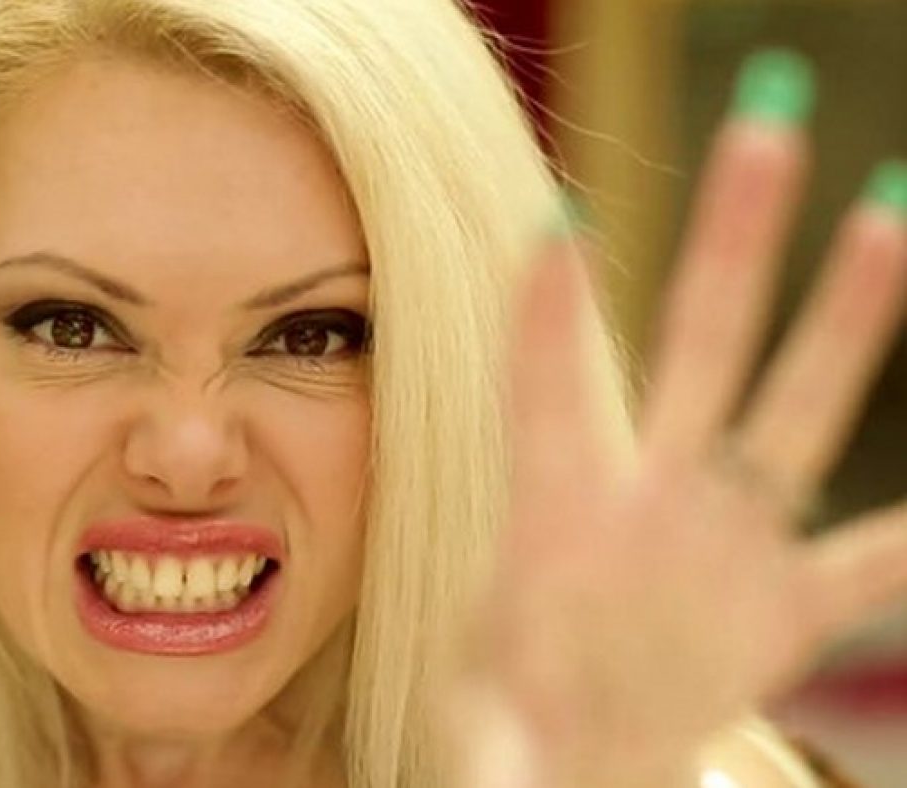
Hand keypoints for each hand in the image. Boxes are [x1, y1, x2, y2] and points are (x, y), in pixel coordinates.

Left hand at [462, 102, 906, 783]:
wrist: (588, 750)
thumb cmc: (519, 716)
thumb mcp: (488, 735)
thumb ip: (495, 765)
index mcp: (554, 512)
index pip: (547, 390)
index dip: (550, 313)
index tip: (551, 222)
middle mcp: (650, 497)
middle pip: (697, 347)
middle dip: (732, 244)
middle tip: (768, 124)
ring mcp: (725, 536)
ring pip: (795, 408)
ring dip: (845, 319)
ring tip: (887, 212)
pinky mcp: (785, 599)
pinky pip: (878, 559)